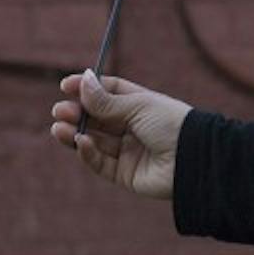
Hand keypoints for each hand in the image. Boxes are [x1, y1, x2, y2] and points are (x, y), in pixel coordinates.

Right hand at [49, 71, 189, 198]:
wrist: (194, 159)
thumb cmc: (171, 124)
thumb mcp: (136, 106)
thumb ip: (105, 101)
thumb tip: (82, 80)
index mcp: (138, 105)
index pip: (107, 93)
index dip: (86, 89)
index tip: (65, 86)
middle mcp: (132, 127)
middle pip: (97, 118)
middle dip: (77, 113)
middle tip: (59, 111)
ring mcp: (128, 151)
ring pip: (94, 141)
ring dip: (75, 133)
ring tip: (59, 127)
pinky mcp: (125, 174)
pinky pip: (101, 163)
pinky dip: (87, 153)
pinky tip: (80, 142)